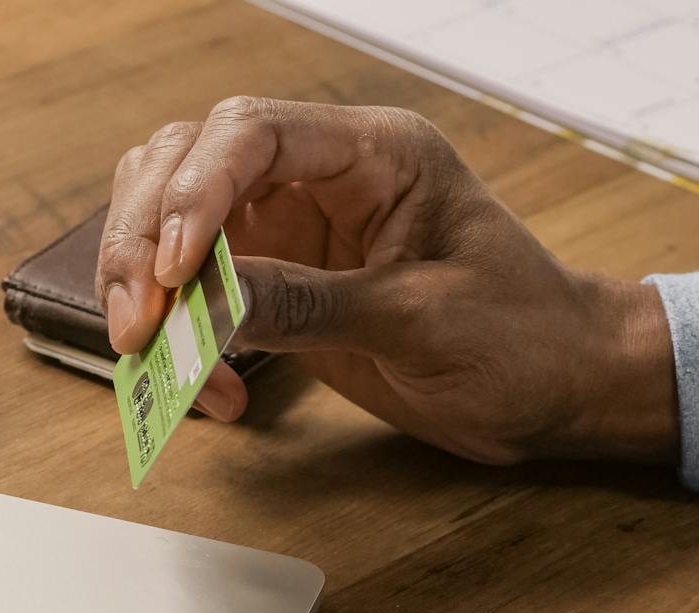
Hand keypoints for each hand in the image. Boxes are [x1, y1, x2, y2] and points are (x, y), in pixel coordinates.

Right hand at [97, 98, 677, 465]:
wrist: (558, 388)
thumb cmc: (522, 337)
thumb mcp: (420, 321)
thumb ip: (311, 304)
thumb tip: (208, 299)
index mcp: (374, 153)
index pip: (251, 134)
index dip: (194, 194)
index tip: (174, 271)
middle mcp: (322, 175)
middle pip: (187, 163)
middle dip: (144, 240)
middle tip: (140, 326)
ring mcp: (293, 227)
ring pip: (170, 218)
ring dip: (146, 286)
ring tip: (156, 356)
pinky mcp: (278, 283)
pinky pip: (197, 293)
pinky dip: (181, 339)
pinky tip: (211, 391)